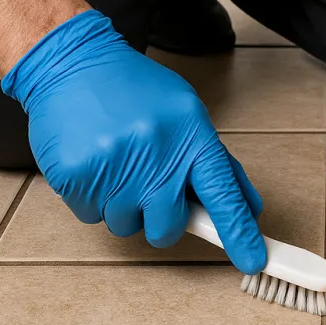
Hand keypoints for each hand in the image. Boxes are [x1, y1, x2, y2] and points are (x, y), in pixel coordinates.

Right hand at [1, 10, 266, 272]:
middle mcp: (155, 153)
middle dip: (159, 217)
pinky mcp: (77, 176)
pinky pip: (91, 215)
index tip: (253, 260)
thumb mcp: (187, 114)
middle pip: (167, 227)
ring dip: (121, 204)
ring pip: (125, 224)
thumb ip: (218, 163)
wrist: (72, 64)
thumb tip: (249, 207)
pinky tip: (93, 161)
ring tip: (115, 160)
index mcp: (190, 135)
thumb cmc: (134, 90)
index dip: (238, 231)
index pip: (222, 193)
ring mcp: (114, 166)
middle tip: (148, 185)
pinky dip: (92, 197)